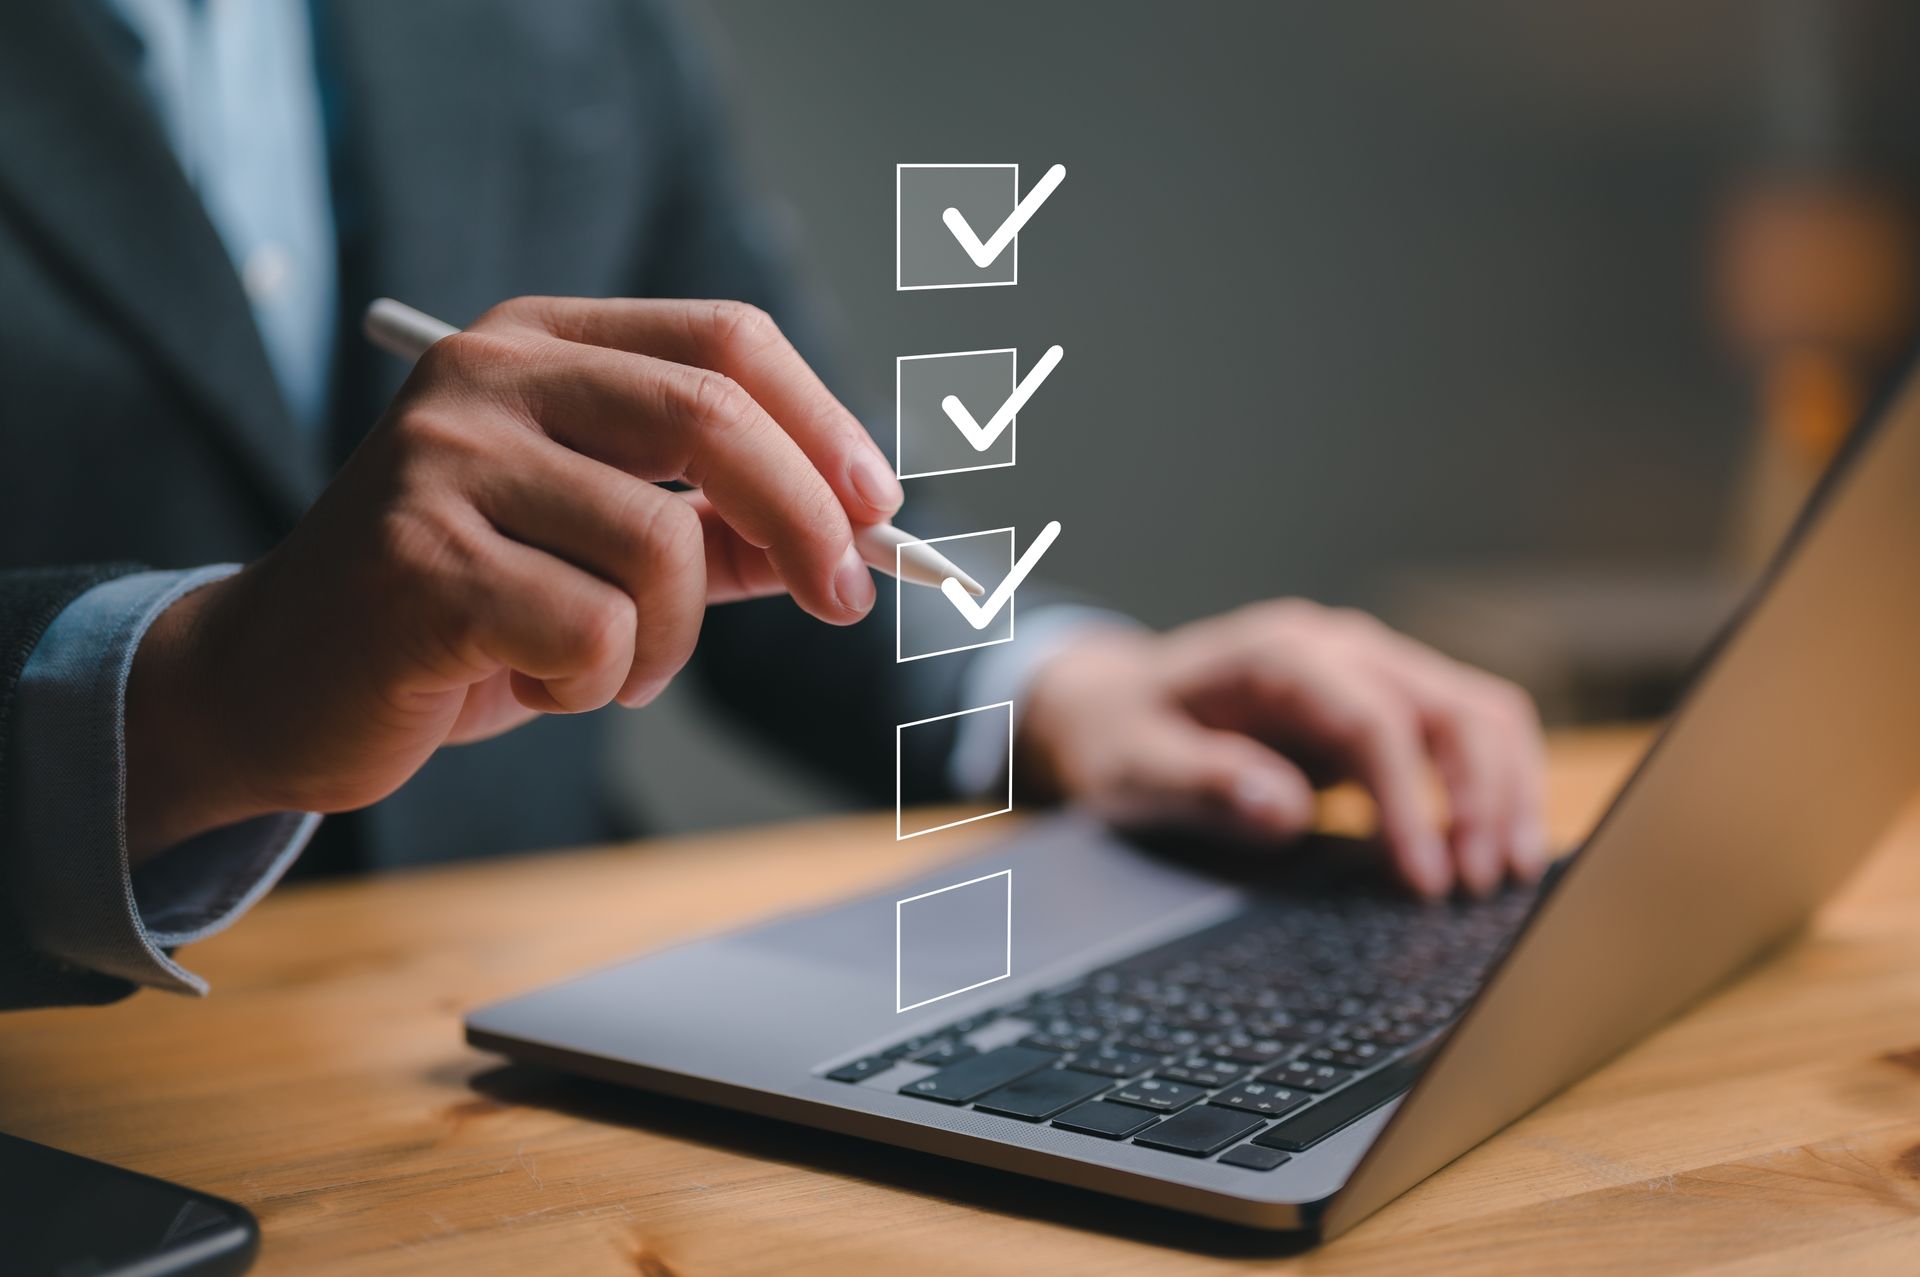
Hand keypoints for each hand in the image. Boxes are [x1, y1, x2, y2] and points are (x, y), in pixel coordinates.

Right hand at [124, 297, 901, 862]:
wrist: (281, 681)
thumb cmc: (464, 607)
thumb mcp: (601, 546)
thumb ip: (717, 527)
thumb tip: (856, 532)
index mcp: (539, 343)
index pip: (724, 339)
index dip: (822, 422)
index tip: (877, 507)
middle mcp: (486, 377)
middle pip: (711, 414)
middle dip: (807, 519)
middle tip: (844, 599)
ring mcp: (442, 462)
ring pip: (662, 545)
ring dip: (672, 640)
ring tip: (609, 668)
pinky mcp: (419, 563)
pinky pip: (596, 633)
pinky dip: (597, 684)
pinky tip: (535, 684)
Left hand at [1016, 601, 1547, 897]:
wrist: (1112, 701)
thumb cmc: (1122, 733)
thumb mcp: (1133, 766)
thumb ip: (1205, 783)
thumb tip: (1287, 811)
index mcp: (1280, 654)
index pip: (1375, 718)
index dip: (1410, 799)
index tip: (1424, 876)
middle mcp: (1340, 650)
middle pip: (1452, 706)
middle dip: (1482, 796)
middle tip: (1479, 886)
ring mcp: (1370, 673)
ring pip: (1478, 715)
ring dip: (1506, 792)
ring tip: (1506, 875)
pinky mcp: (1383, 708)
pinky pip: (1463, 737)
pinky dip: (1493, 789)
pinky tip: (1494, 851)